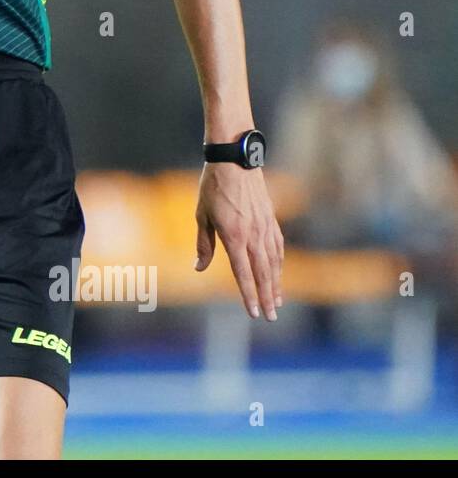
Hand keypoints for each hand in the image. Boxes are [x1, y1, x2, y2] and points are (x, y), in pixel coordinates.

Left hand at [195, 163, 283, 319]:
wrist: (236, 160)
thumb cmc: (213, 186)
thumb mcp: (201, 215)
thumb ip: (204, 244)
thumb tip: (199, 268)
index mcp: (234, 236)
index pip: (243, 273)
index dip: (249, 295)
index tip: (254, 313)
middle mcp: (253, 235)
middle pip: (262, 273)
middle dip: (266, 297)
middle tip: (271, 317)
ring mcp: (265, 227)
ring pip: (273, 263)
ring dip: (275, 284)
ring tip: (276, 301)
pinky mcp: (271, 219)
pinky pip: (277, 247)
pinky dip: (278, 264)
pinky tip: (277, 273)